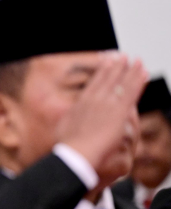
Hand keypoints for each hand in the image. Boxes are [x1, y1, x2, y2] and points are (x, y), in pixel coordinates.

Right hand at [56, 53, 147, 174]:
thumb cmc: (68, 143)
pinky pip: (131, 93)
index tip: (108, 60)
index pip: (95, 81)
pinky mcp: (119, 112)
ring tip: (138, 61)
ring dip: (131, 71)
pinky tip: (144, 74)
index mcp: (82, 102)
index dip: (103, 70)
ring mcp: (107, 104)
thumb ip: (70, 117)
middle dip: (118, 66)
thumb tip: (69, 115)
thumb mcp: (64, 125)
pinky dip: (139, 82)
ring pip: (122, 83)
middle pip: (109, 78)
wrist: (76, 152)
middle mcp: (95, 99)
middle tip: (124, 56)